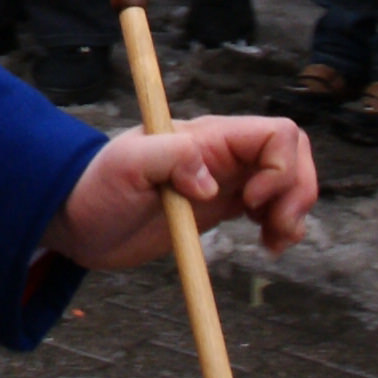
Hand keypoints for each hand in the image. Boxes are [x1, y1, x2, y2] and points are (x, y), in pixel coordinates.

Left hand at [46, 116, 317, 269]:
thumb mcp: (126, 166)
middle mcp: (224, 154)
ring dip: (295, 210)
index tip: (251, 201)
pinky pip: (270, 208)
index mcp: (208, 137)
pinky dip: (281, 227)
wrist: (79, 221)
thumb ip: (169, 159)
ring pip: (288, 181)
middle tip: (276, 227)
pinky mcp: (220, 208)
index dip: (281, 167)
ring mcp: (225, 181)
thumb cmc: (96, 186)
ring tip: (276, 241)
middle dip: (298, 191)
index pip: (275, 133)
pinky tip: (268, 244)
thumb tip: (209, 181)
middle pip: (292, 155)